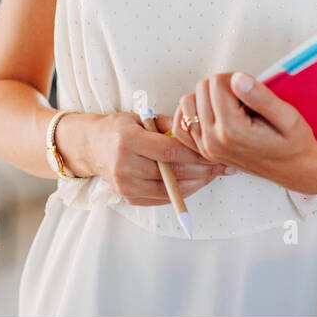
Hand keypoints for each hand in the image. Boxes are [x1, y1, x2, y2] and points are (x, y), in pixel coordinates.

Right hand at [61, 111, 233, 206]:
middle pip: (172, 172)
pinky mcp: (130, 198)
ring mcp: (126, 186)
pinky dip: (183, 191)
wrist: (92, 147)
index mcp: (128, 141)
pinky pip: (163, 199)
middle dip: (203, 170)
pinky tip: (197, 182)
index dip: (195, 153)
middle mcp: (125, 166)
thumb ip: (170, 123)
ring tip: (215, 174)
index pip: (169, 150)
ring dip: (197, 183)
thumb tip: (200, 126)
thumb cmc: (120, 128)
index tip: (215, 150)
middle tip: (224, 165)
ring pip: (171, 190)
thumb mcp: (141, 118)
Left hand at [173, 72, 316, 187]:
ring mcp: (206, 148)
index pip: (215, 83)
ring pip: (188, 103)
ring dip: (207, 97)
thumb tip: (237, 78)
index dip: (234, 78)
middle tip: (243, 96)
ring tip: (230, 104)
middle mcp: (214, 141)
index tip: (249, 88)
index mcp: (233, 131)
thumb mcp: (288, 116)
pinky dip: (193, 113)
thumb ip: (260, 96)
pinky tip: (213, 113)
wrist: (294, 170)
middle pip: (201, 90)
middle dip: (222, 86)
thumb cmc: (293, 143)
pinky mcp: (203, 151)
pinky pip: (181, 125)